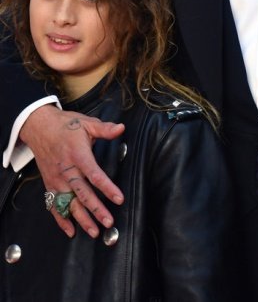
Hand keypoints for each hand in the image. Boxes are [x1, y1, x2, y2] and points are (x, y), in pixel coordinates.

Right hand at [20, 104, 124, 236]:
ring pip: (69, 203)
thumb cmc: (64, 125)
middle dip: (96, 210)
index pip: (95, 175)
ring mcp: (56, 180)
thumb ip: (104, 129)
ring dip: (81, 219)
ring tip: (94, 231)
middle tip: (109, 222)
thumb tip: (121, 128)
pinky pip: (54, 205)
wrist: (39, 127)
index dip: (107, 188)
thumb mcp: (86, 123)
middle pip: (83, 194)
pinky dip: (61, 219)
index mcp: (78, 155)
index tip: (119, 199)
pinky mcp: (49, 184)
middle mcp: (66, 170)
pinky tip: (71, 231)